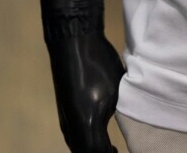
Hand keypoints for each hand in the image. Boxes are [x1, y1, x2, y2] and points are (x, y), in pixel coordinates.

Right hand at [47, 30, 125, 152]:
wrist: (73, 43)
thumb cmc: (99, 65)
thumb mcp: (115, 92)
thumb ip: (116, 116)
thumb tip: (113, 131)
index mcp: (87, 126)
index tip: (122, 151)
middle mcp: (72, 129)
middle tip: (117, 150)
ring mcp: (65, 121)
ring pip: (77, 147)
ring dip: (91, 149)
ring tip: (108, 147)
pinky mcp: (63, 113)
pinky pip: (73, 138)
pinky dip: (84, 143)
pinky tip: (95, 137)